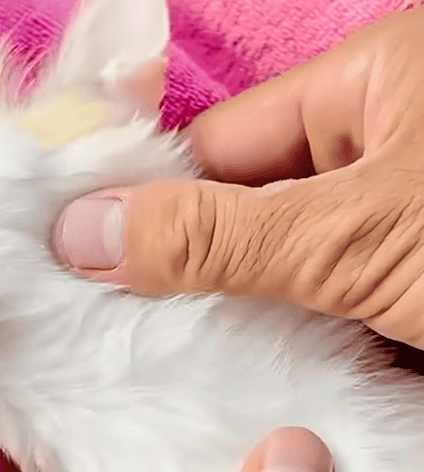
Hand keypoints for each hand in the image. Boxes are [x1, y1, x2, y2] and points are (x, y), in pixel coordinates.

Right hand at [53, 2, 423, 348]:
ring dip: (237, 329)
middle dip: (191, 277)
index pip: (221, 142)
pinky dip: (286, 355)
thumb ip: (220, 235)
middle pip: (245, 210)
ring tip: (158, 373)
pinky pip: (324, 321)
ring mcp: (393, 226)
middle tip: (111, 339)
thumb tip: (80, 235)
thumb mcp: (353, 231)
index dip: (148, 201)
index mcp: (374, 83)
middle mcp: (379, 148)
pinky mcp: (403, 296)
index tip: (79, 266)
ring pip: (282, 274)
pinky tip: (232, 388)